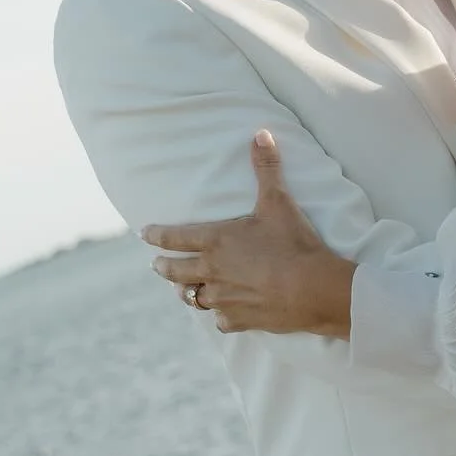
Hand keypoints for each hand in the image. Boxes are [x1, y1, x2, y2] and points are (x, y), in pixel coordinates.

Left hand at [142, 132, 355, 335]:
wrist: (312, 288)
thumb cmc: (293, 243)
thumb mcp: (278, 202)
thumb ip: (266, 168)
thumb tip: (261, 133)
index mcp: (216, 241)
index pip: (175, 238)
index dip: (157, 236)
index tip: (144, 235)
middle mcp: (212, 271)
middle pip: (175, 272)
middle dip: (163, 267)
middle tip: (155, 266)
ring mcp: (224, 298)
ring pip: (194, 298)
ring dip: (187, 293)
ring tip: (184, 292)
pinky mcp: (240, 319)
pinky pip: (221, 321)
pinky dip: (220, 317)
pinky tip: (223, 316)